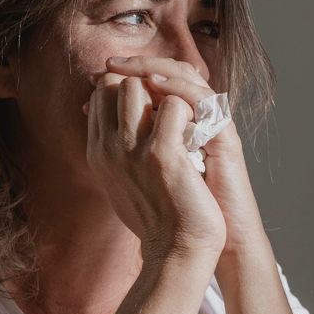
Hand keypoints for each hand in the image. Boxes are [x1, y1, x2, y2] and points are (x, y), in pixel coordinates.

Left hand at [102, 56, 268, 265]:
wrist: (198, 247)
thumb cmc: (168, 215)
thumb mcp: (137, 173)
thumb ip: (121, 144)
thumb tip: (89, 120)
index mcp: (175, 126)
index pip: (150, 83)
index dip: (120, 77)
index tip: (90, 79)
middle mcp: (195, 121)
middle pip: (167, 71)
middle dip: (133, 66)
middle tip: (105, 67)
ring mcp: (211, 127)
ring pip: (185, 76)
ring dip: (152, 67)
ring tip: (123, 66)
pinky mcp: (224, 138)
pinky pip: (203, 99)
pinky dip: (177, 86)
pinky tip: (152, 82)